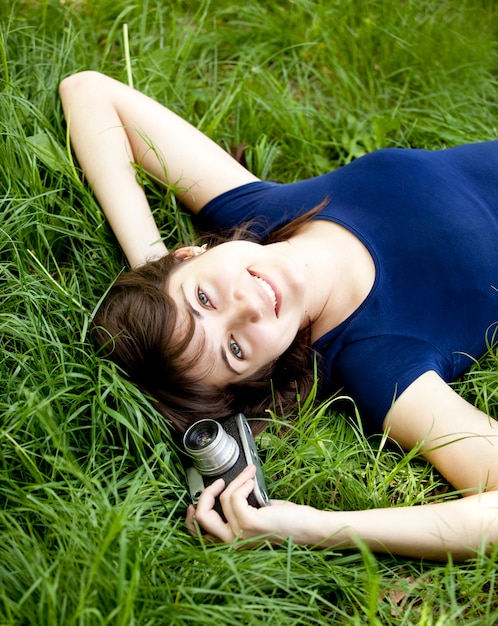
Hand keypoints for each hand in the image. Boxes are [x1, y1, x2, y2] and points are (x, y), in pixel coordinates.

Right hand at [185, 465, 314, 544]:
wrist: (310, 528)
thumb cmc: (289, 521)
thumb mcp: (258, 514)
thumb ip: (241, 509)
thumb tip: (230, 490)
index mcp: (233, 541)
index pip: (200, 534)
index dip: (192, 517)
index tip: (194, 501)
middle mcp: (232, 542)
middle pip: (201, 518)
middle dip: (206, 494)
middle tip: (220, 482)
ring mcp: (239, 535)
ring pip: (222, 500)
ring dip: (236, 481)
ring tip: (249, 474)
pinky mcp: (249, 524)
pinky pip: (235, 496)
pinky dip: (242, 483)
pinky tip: (252, 479)